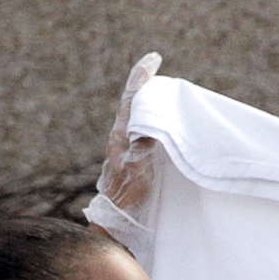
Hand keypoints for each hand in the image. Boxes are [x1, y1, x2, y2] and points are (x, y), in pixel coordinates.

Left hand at [96, 52, 161, 215]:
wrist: (115, 220)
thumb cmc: (128, 197)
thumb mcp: (138, 168)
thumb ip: (142, 144)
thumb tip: (150, 123)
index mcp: (122, 134)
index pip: (133, 98)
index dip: (142, 76)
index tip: (153, 58)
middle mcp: (120, 136)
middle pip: (134, 102)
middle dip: (145, 85)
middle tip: (157, 70)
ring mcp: (123, 147)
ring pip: (136, 116)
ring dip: (149, 103)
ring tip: (163, 95)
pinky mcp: (128, 158)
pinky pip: (141, 130)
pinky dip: (151, 120)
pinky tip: (160, 127)